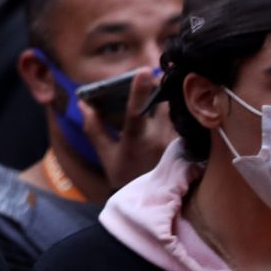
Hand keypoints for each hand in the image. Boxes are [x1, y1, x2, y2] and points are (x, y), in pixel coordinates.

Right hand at [82, 67, 174, 198]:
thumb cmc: (125, 176)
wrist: (149, 201)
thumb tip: (83, 104)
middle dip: (161, 85)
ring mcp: (175, 142)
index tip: (142, 70)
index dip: (138, 91)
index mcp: (135, 141)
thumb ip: (94, 128)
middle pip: (164, 103)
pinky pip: (186, 121)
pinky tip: (182, 104)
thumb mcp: (106, 155)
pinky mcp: (187, 145)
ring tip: (171, 83)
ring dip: (173, 96)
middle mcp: (158, 140)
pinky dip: (182, 110)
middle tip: (158, 71)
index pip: (135, 113)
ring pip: (178, 109)